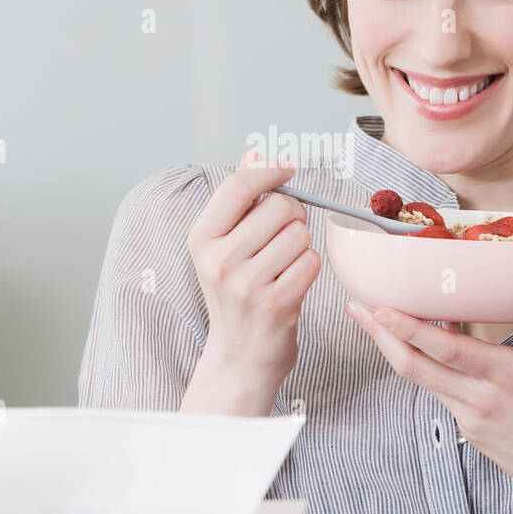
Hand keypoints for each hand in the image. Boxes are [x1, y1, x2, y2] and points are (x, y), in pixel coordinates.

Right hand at [186, 150, 321, 387]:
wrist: (238, 358)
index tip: (288, 168)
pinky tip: (292, 284)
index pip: (238, 185)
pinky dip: (309, 269)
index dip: (270, 170)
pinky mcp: (276, 304)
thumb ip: (239, 200)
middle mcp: (219, 260)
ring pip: (300, 234)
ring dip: (301, 246)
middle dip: (293, 215)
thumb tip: (254, 154)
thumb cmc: (235, 296)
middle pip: (280, 207)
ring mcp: (246, 284)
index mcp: (201, 240)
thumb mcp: (223, 247)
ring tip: (284, 266)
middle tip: (283, 238)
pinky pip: (311, 262)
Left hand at [344, 254, 512, 513]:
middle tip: (355, 307)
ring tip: (372, 321)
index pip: (447, 350)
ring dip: (392, 349)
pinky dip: (422, 367)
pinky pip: (436, 392)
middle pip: (414, 367)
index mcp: (508, 375)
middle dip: (379, 336)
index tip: (381, 308)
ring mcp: (469, 417)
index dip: (409, 329)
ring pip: (419, 380)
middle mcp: (481, 398)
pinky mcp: (467, 429)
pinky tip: (411, 347)